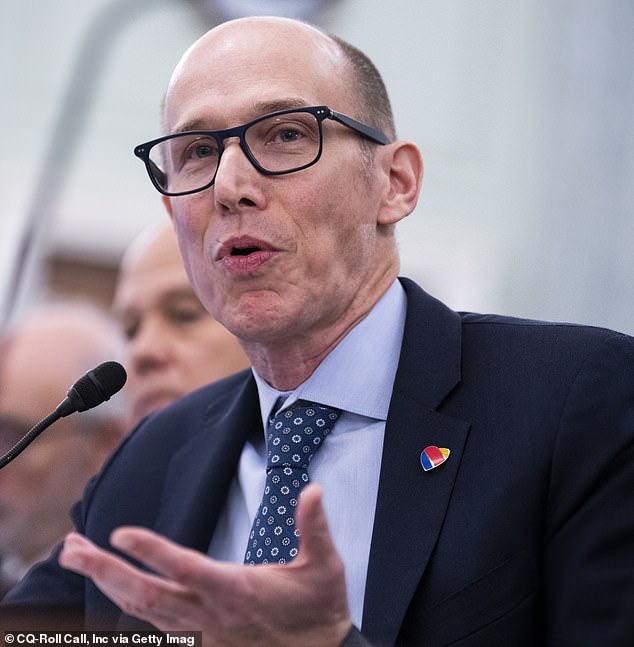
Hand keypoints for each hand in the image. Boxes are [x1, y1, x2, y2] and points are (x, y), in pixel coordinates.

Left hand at [59, 484, 351, 646]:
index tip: (122, 534)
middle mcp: (210, 614)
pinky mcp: (202, 642)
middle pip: (146, 594)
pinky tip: (114, 593)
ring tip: (80, 557)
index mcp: (236, 590)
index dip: (153, 552)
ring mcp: (202, 632)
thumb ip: (314, 527)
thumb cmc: (319, 612)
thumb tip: (313, 490)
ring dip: (108, 584)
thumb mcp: (325, 566)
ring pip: (143, 611)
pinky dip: (127, 609)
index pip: (186, 568)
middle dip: (104, 571)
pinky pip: (155, 627)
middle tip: (71, 549)